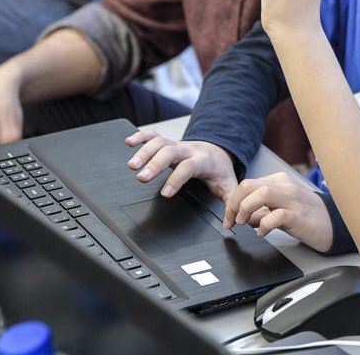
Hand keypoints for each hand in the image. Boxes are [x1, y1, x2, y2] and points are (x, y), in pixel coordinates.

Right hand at [124, 131, 238, 199]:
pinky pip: (154, 135)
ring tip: (132, 165)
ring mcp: (177, 145)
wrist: (218, 150)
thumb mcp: (228, 186)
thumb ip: (230, 202)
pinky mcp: (168, 142)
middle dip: (155, 164)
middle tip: (141, 177)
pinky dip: (141, 137)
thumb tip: (229, 223)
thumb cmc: (219, 169)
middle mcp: (188, 150)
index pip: (188, 167)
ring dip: (144, 151)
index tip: (165, 193)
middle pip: (170, 152)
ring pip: (160, 143)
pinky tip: (129, 142)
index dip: (176, 179)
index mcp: (203, 161)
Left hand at [224, 172, 334, 250]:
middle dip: (234, 204)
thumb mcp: (281, 207)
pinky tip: (263, 232)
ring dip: (246, 209)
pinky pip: (276, 216)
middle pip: (249, 185)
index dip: (233, 201)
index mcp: (279, 181)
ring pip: (261, 194)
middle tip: (233, 220)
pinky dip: (264, 225)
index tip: (229, 217)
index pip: (247, 184)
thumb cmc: (307, 215)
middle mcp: (285, 186)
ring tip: (245, 223)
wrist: (334, 224)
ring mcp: (292, 200)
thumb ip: (262, 209)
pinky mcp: (298, 216)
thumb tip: (244, 217)